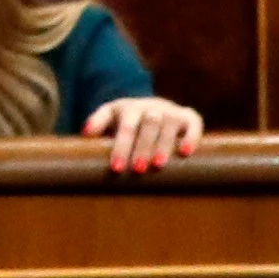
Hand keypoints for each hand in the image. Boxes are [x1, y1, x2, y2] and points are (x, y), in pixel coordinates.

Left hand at [85, 95, 201, 175]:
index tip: (116, 168)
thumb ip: (97, 122)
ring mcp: (172, 111)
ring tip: (158, 165)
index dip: (121, 147)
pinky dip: (191, 137)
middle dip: (142, 147)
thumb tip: (85, 133)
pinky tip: (185, 153)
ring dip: (164, 144)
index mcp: (131, 108)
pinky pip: (193, 124)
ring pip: (169, 123)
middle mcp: (152, 107)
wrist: (152, 108)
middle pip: (148, 124)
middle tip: (137, 170)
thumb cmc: (127, 120)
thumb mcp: (109, 116)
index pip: (126, 127)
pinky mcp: (189, 117)